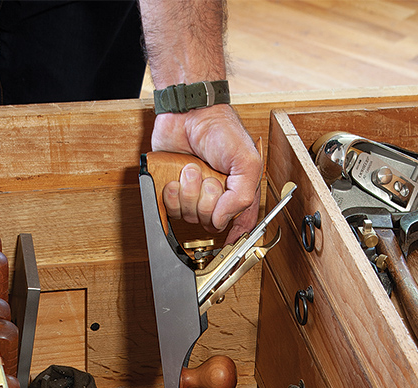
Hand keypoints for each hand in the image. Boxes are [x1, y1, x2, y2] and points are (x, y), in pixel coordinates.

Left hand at [151, 107, 261, 242]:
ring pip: (190, 216)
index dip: (235, 239)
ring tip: (191, 169)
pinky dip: (172, 193)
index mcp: (238, 193)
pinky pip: (171, 209)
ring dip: (189, 192)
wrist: (188, 111)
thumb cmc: (220, 129)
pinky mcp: (173, 192)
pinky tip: (175, 177)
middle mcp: (216, 198)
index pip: (240, 227)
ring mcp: (194, 196)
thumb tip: (221, 222)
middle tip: (208, 177)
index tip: (230, 245)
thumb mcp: (246, 161)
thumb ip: (242, 196)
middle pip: (211, 223)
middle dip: (207, 199)